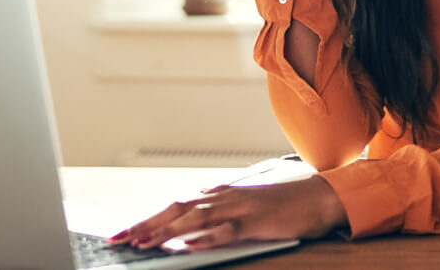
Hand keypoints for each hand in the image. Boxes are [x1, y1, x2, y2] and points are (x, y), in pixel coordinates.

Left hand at [111, 175, 347, 250]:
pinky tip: (189, 244)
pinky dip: (206, 237)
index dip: (148, 219)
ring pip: (195, 219)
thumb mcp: (246, 207)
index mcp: (220, 195)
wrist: (320, 196)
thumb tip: (192, 222)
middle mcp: (225, 198)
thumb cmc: (284, 205)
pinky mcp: (256, 222)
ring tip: (143, 243)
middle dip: (146, 224)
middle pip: (177, 209)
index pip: (176, 206)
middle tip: (119, 239)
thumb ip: (220, 212)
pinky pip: (227, 230)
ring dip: (166, 231)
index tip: (124, 233)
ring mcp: (240, 209)